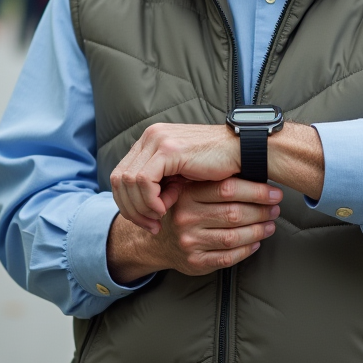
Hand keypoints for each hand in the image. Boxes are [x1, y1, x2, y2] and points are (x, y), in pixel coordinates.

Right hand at [107, 179, 281, 282]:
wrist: (158, 241)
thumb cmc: (183, 209)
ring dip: (258, 230)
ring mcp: (189, 242)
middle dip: (261, 211)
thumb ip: (213, 181)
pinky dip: (247, 249)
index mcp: (186, 194)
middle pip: (233, 213)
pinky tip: (256, 241)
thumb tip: (254, 167)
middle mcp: (185, 218)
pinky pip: (228, 257)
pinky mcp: (195, 262)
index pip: (227, 189)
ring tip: (270, 223)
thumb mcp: (189, 189)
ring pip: (233, 237)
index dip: (255, 190)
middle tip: (275, 207)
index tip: (273, 192)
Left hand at [110, 123, 238, 232]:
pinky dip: (150, 199)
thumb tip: (139, 204)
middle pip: (118, 179)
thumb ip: (160, 182)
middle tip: (150, 225)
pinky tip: (164, 208)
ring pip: (128, 181)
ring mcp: (157, 140)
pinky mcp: (168, 149)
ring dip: (141, 206)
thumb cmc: (218, 167)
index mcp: (150, 141)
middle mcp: (150, 136)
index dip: (127, 203)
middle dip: (131, 208)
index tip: (147, 221)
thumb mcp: (181, 175)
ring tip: (160, 217)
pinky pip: (144, 180)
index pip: (120, 175)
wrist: (244, 152)